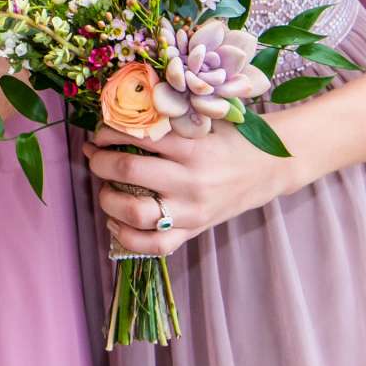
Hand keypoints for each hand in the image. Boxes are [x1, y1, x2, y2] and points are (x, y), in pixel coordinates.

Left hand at [83, 122, 298, 257]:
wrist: (270, 169)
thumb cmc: (231, 140)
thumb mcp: (203, 123)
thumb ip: (166, 123)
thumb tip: (117, 119)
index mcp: (192, 147)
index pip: (136, 136)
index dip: (107, 132)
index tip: (99, 132)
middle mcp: (191, 181)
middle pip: (128, 171)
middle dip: (100, 162)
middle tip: (95, 156)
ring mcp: (192, 211)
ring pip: (135, 212)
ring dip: (107, 199)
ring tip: (104, 187)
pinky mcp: (194, 231)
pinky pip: (154, 246)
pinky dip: (126, 237)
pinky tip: (115, 222)